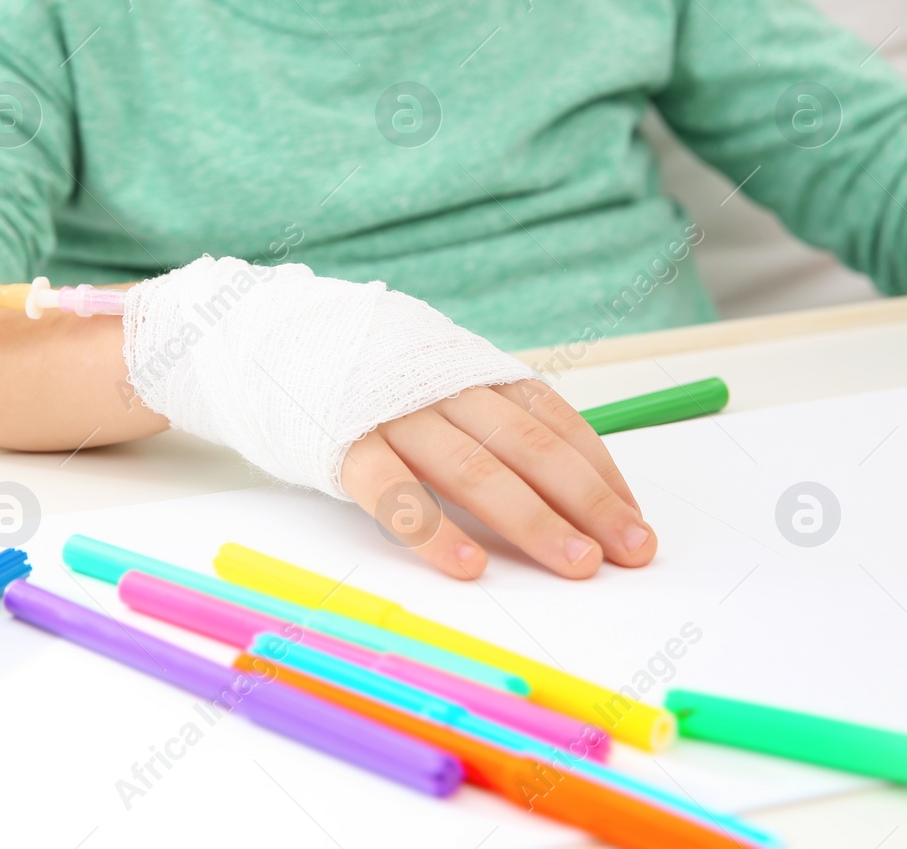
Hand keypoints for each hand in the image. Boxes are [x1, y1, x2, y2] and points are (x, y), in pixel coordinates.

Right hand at [339, 379, 653, 579]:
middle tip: (630, 552)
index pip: (555, 421)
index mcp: (473, 373)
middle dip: (587, 501)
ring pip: (474, 468)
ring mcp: (394, 415)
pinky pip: (395, 494)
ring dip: (532, 519)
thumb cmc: (366, 382)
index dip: (601, 473)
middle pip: (530, 446)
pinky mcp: (345, 446)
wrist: (271, 340)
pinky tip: (469, 566)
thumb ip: (487, 421)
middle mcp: (443, 388)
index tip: (635, 523)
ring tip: (574, 564)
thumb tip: (566, 489)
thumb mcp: (436, 382)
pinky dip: (435, 530)